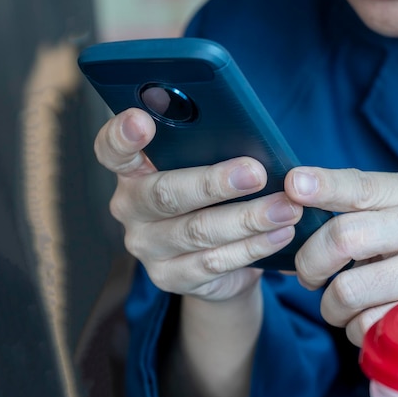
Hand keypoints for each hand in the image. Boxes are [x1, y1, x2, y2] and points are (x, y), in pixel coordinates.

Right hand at [94, 108, 302, 301]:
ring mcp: (146, 246)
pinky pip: (214, 262)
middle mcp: (130, 207)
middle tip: (256, 173)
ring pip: (197, 231)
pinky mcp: (169, 277)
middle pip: (165, 193)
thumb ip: (209, 150)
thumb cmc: (211, 196)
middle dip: (214, 183)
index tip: (141, 120)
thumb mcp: (204, 168)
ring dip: (247, 218)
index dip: (122, 135)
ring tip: (285, 208)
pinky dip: (252, 247)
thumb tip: (251, 135)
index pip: (112, 149)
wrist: (215, 259)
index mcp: (132, 170)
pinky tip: (280, 234)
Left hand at [285, 167, 397, 345]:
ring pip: (348, 289)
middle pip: (344, 236)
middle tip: (309, 275)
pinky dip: (356, 328)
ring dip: (330, 305)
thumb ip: (361, 206)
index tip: (294, 183)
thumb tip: (295, 205)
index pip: (361, 185)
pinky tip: (369, 318)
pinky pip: (368, 324)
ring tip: (340, 303)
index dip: (324, 185)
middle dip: (310, 262)